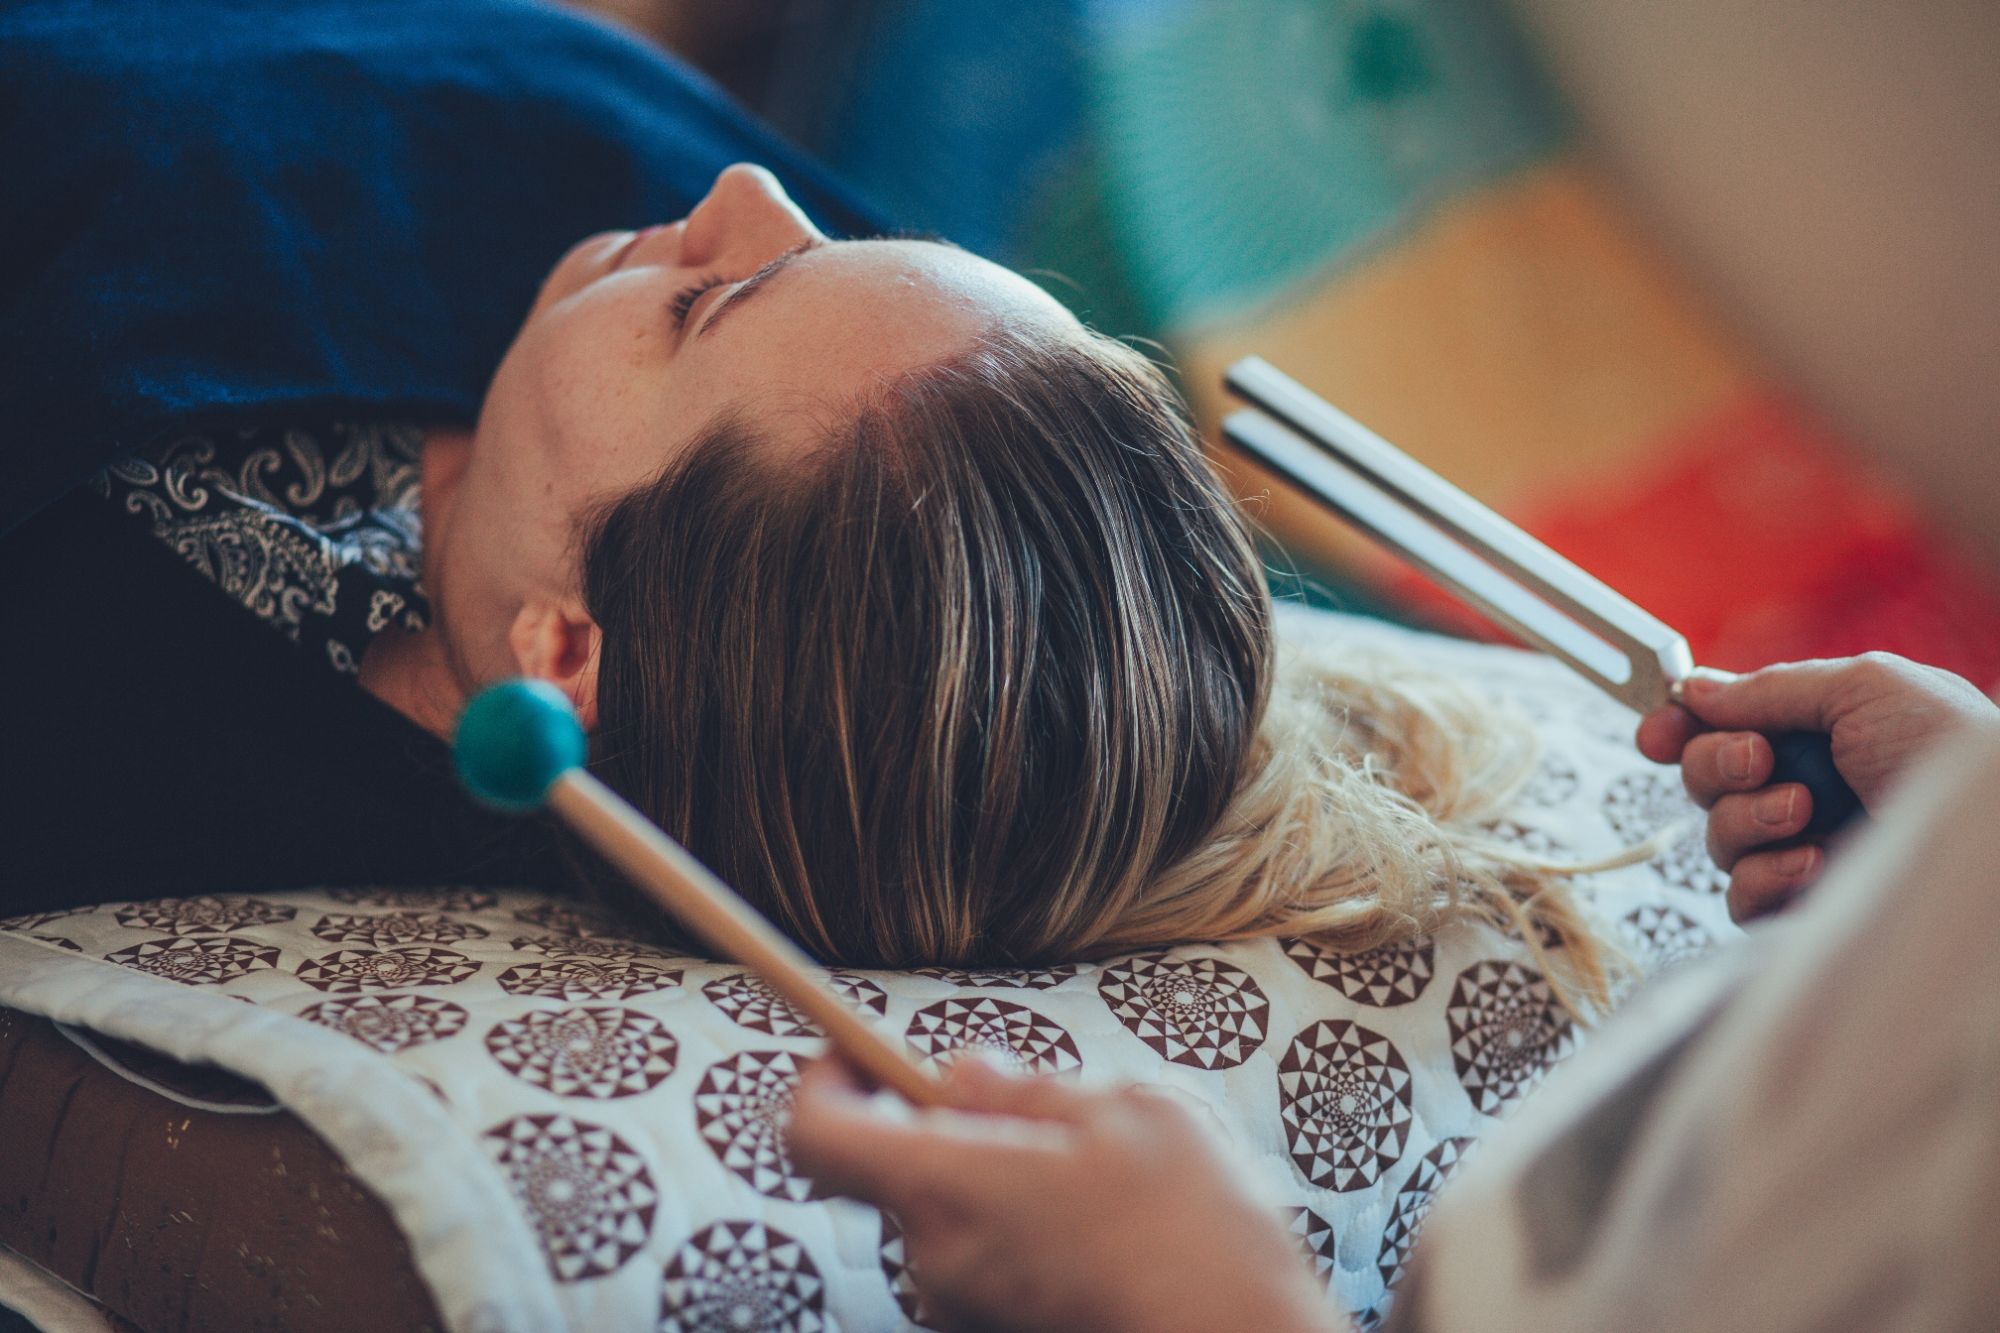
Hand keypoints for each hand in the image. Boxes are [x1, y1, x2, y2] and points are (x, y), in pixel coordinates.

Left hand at [788, 1056, 1345, 1332]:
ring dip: (1008, 1182)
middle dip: (959, 1128)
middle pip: (901, 1169)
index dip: (823, 1080)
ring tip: (1107, 1184)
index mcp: (947, 1187)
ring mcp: (963, 1310)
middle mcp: (934, 1258)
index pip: (815, 1135)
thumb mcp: (1124, 1113)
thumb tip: (959, 1074)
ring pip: (955, 1212)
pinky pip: (990, 1259)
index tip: (856, 1049)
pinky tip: (1111, 1234)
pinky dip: (1031, 1231)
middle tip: (1051, 1115)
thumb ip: (1024, 1091)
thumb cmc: (1193, 1229)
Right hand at [1637, 652, 1996, 920]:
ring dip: (1750, 818)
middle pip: (1700, 778)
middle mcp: (1801, 788)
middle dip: (1715, 764)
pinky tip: (1814, 861)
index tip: (1658, 732)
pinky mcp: (1803, 905)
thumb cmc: (1949, 749)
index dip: (1678, 729)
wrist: (1996, 833)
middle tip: (1759, 760)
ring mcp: (1799, 848)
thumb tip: (1694, 689)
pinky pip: (1739, 895)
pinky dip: (1765, 875)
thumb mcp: (1863, 686)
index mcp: (1812, 732)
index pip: (1719, 728)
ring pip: (1716, 837)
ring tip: (1806, 812)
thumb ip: (1771, 687)